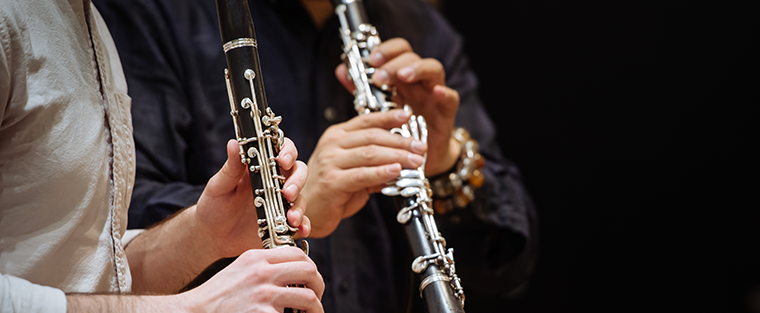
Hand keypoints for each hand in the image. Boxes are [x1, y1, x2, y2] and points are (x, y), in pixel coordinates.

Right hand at [182, 247, 324, 312]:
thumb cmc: (218, 297)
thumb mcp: (240, 271)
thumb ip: (264, 267)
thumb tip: (292, 270)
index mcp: (256, 259)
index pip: (297, 253)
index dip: (310, 265)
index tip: (310, 278)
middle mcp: (261, 273)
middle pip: (309, 271)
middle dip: (319, 286)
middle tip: (316, 297)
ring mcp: (263, 295)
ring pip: (309, 298)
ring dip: (316, 310)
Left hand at [195, 138, 309, 258]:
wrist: (212, 238)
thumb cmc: (214, 206)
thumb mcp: (219, 186)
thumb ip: (231, 167)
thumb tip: (234, 143)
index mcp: (260, 167)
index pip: (281, 151)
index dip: (287, 151)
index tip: (282, 160)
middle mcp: (274, 182)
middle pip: (297, 172)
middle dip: (297, 180)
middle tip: (288, 193)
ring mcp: (280, 202)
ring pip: (300, 197)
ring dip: (299, 206)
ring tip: (291, 218)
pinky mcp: (283, 221)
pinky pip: (300, 221)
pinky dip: (304, 224)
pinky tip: (301, 230)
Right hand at [303, 110, 426, 236]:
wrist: (307, 212)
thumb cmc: (331, 191)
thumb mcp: (355, 170)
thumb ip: (376, 163)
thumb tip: (404, 160)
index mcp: (337, 136)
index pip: (366, 121)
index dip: (388, 117)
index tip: (408, 115)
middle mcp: (332, 145)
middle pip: (372, 137)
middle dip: (400, 141)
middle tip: (420, 147)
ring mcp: (330, 162)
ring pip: (370, 153)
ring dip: (397, 156)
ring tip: (416, 160)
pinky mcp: (332, 182)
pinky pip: (362, 174)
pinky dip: (382, 172)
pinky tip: (396, 171)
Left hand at [336, 38, 460, 175]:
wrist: (416, 160)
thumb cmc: (397, 132)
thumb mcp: (377, 109)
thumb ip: (362, 89)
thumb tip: (341, 70)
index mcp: (402, 77)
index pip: (398, 51)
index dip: (386, 50)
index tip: (371, 59)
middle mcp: (419, 81)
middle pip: (412, 57)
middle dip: (394, 62)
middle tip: (379, 76)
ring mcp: (434, 95)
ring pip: (433, 69)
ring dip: (417, 69)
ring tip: (402, 76)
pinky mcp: (446, 113)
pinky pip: (451, 99)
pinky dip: (445, 93)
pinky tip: (436, 92)